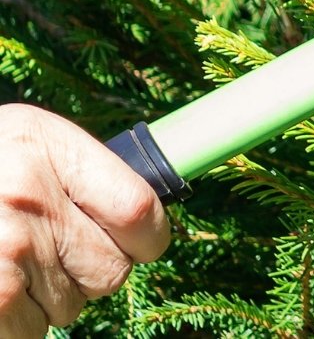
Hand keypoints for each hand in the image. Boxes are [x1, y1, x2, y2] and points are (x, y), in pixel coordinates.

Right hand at [0, 105, 167, 335]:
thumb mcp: (20, 144)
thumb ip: (81, 174)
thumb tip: (146, 222)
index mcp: (44, 146)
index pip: (140, 210)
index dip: (148, 239)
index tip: (138, 243)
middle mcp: (27, 197)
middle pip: (111, 271)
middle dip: (87, 272)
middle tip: (44, 252)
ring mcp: (4, 251)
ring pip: (69, 308)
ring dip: (44, 299)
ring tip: (3, 263)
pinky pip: (29, 333)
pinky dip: (14, 322)